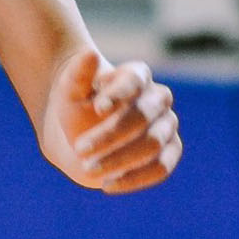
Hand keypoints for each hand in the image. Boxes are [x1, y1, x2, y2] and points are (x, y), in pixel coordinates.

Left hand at [45, 52, 180, 193]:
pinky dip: (135, 178)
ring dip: (120, 159)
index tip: (97, 108)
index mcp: (136, 75)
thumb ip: (78, 75)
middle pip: (143, 115)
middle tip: (79, 149)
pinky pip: (161, 168)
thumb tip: (89, 54)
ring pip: (153, 144)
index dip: (120, 93)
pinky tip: (107, 185)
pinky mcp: (169, 152)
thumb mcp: (69, 92)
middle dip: (111, 134)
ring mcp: (167, 126)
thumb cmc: (76, 108)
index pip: (135, 80)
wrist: (81, 136)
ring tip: (87, 168)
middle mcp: (158, 98)